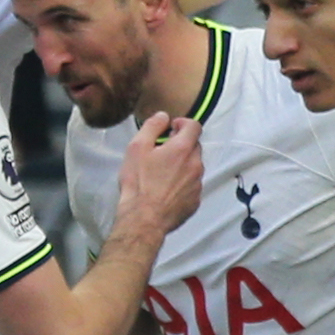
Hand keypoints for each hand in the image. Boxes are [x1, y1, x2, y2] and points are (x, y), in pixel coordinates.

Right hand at [112, 110, 203, 236]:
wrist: (144, 218)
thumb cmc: (138, 183)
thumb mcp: (137, 148)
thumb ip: (152, 127)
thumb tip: (163, 116)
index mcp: (182, 149)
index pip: (194, 126)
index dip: (182, 123)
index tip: (171, 129)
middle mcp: (195, 164)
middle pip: (195, 146)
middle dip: (181, 145)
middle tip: (161, 152)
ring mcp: (197, 184)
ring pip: (194, 166)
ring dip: (182, 164)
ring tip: (162, 174)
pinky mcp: (195, 200)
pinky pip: (192, 185)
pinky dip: (183, 182)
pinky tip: (166, 189)